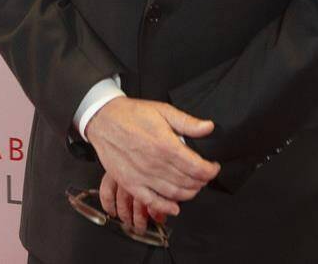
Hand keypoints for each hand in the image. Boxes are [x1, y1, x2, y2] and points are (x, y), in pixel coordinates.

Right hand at [84, 96, 220, 222]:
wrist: (104, 120)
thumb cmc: (133, 114)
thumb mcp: (163, 110)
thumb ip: (188, 122)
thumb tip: (209, 127)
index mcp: (166, 145)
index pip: (197, 167)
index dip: (210, 171)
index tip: (214, 167)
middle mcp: (155, 164)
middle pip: (188, 182)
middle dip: (201, 181)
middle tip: (204, 176)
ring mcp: (142, 176)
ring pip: (174, 193)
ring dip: (189, 193)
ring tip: (194, 187)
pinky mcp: (130, 183)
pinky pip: (151, 201)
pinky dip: (165, 207)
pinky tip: (174, 207)